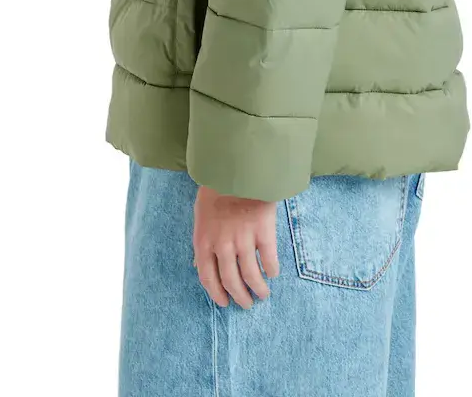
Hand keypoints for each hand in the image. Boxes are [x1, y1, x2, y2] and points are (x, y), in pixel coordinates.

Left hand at [192, 184, 280, 308]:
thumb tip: (198, 264)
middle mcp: (222, 245)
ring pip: (251, 275)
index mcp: (204, 241)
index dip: (217, 294)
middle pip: (231, 281)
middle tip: (247, 304)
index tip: (225, 303)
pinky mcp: (264, 231)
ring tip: (263, 294)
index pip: (208, 277)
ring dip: (258, 289)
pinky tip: (273, 273)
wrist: (238, 168)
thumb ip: (202, 241)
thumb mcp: (200, 215)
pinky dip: (271, 270)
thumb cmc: (217, 189)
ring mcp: (243, 239)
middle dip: (240, 297)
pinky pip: (269, 259)